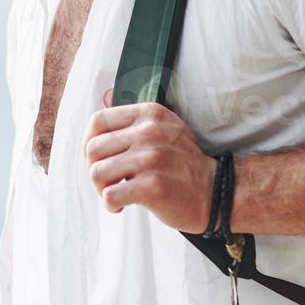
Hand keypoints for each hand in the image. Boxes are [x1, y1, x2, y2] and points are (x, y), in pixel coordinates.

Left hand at [83, 89, 215, 232]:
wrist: (215, 192)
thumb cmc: (183, 164)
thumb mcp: (164, 128)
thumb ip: (135, 120)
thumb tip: (104, 98)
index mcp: (149, 115)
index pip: (97, 121)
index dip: (89, 141)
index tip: (98, 158)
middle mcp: (149, 133)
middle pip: (93, 149)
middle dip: (94, 169)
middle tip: (110, 181)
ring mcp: (150, 159)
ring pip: (97, 173)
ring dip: (102, 189)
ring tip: (117, 193)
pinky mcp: (151, 186)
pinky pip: (110, 195)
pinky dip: (111, 204)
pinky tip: (122, 206)